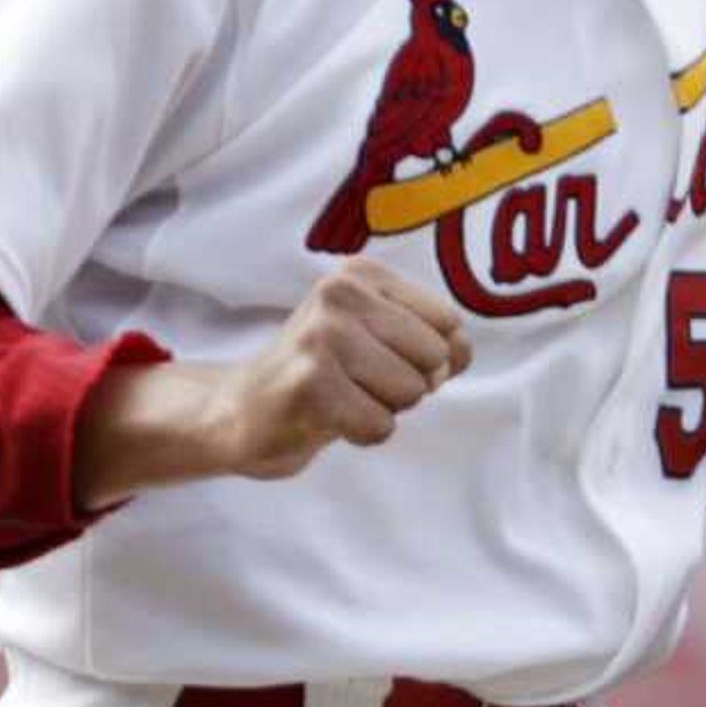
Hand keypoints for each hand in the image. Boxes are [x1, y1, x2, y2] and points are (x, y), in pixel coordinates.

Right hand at [220, 258, 471, 476]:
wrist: (245, 410)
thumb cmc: (327, 375)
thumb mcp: (383, 341)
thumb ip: (438, 341)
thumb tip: (460, 351)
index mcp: (362, 273)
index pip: (448, 323)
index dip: (429, 358)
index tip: (381, 358)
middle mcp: (340, 293)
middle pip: (433, 359)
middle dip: (406, 385)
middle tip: (357, 383)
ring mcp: (323, 335)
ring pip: (410, 392)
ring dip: (383, 409)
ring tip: (342, 397)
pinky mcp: (311, 383)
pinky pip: (380, 425)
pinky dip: (362, 433)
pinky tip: (328, 417)